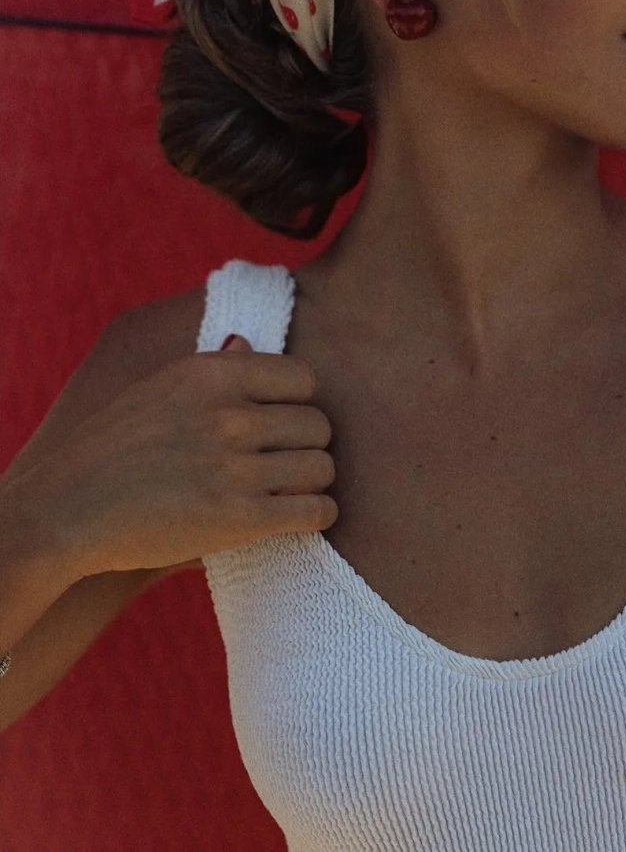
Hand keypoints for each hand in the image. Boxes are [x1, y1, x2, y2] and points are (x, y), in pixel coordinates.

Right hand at [40, 334, 337, 578]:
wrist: (67, 510)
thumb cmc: (115, 448)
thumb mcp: (158, 389)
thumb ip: (212, 368)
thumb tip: (246, 342)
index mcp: (212, 375)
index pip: (304, 377)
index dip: (301, 402)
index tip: (286, 420)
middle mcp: (228, 415)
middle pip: (318, 425)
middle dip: (309, 444)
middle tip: (292, 460)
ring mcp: (235, 468)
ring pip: (322, 468)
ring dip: (314, 481)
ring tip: (296, 488)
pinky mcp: (239, 519)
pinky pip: (313, 511)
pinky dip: (317, 515)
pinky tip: (302, 516)